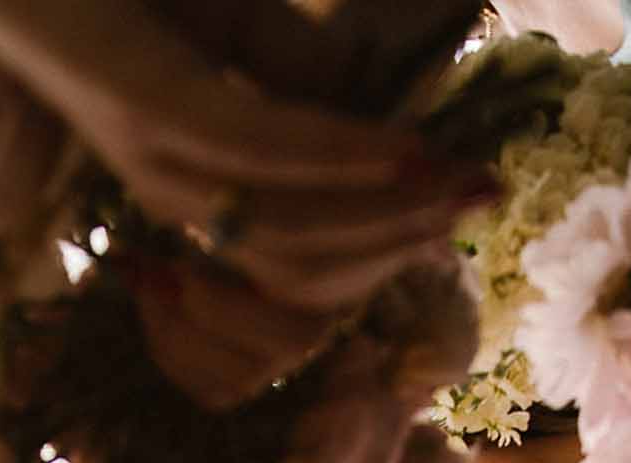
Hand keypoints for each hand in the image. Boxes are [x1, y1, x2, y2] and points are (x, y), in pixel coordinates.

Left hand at [0, 0, 489, 312]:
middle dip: (403, 240)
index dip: (387, 247)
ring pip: (288, 232)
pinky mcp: (146, 105)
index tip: (465, 205)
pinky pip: (260, 154)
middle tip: (484, 197)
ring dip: (386, 211)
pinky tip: (403, 152)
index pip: (299, 260)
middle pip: (302, 269)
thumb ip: (292, 73)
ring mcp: (156, 157)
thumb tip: (369, 113)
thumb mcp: (227, 24)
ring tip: (458, 182)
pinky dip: (340, 159)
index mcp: (190, 182)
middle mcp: (172, 191)